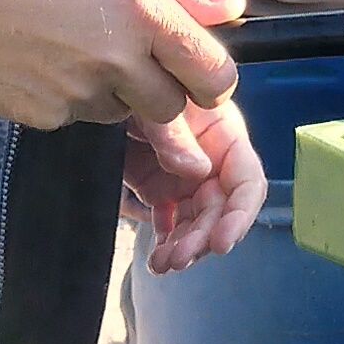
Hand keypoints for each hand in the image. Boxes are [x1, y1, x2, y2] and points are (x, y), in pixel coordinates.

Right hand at [0, 0, 244, 132]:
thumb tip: (233, 8)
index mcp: (140, 10)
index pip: (213, 73)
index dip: (212, 79)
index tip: (198, 72)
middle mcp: (116, 58)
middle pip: (171, 105)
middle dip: (160, 88)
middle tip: (124, 53)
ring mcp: (78, 93)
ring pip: (121, 112)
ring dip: (112, 91)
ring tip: (70, 45)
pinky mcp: (45, 116)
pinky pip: (77, 117)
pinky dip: (69, 97)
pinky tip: (40, 60)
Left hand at [123, 96, 266, 271]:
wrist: (97, 84)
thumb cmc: (133, 80)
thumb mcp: (153, 103)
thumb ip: (175, 134)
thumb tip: (199, 171)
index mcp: (223, 133)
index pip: (246, 180)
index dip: (240, 214)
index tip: (222, 242)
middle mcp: (212, 159)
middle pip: (221, 209)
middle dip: (203, 238)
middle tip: (179, 259)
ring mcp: (187, 177)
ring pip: (198, 222)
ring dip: (186, 247)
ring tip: (163, 264)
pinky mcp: (162, 189)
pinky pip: (173, 222)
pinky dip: (168, 242)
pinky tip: (157, 259)